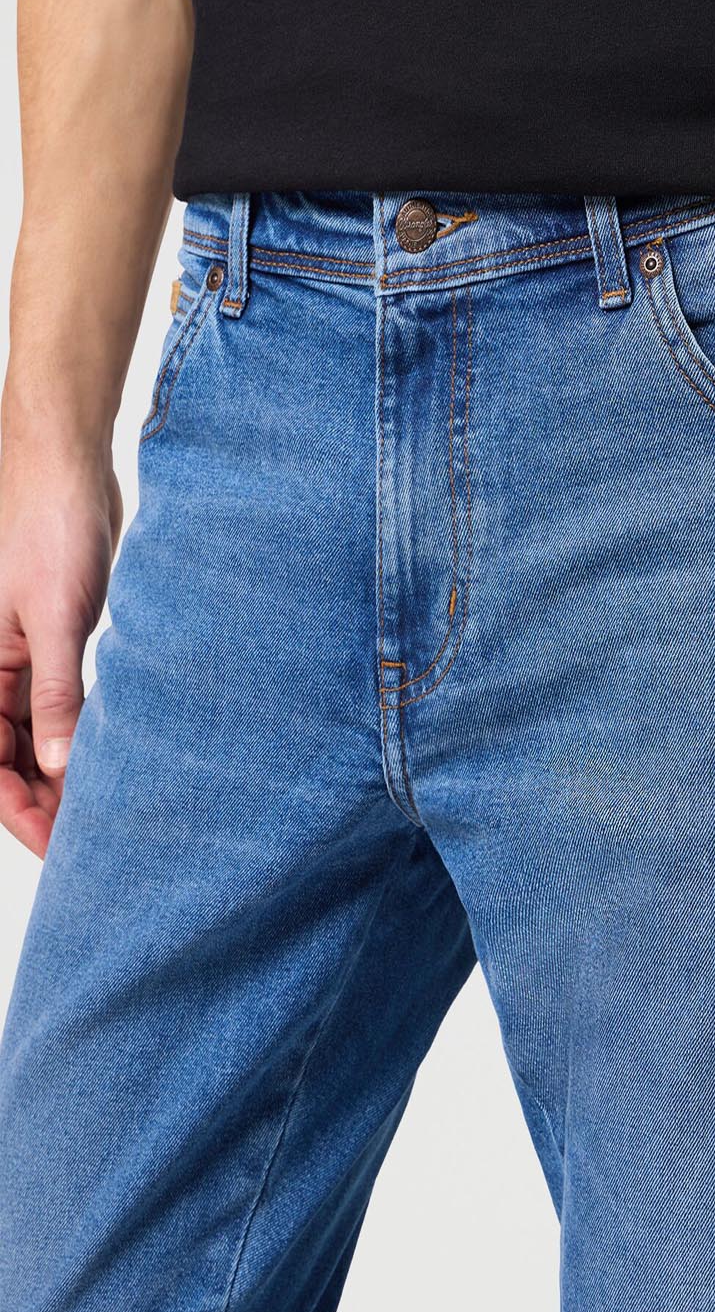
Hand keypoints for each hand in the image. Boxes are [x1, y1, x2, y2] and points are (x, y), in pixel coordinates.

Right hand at [0, 435, 120, 856]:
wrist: (65, 460)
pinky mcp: (49, 638)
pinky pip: (53, 703)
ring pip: (32, 735)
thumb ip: (55, 693)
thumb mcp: (56, 616)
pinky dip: (75, 734)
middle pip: (8, 758)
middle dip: (45, 801)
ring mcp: (16, 654)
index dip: (22, 812)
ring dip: (62, 772)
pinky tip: (107, 760)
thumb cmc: (48, 525)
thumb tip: (59, 767)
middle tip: (97, 841)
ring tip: (107, 811)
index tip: (64, 851)